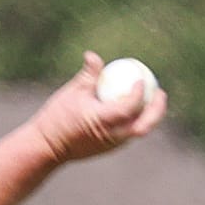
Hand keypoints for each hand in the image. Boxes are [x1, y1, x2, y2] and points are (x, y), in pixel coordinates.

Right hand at [31, 52, 167, 164]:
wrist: (45, 148)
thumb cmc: (56, 119)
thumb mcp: (71, 93)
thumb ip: (88, 74)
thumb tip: (93, 55)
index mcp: (102, 121)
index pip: (130, 106)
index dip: (139, 92)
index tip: (140, 78)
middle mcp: (111, 136)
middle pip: (144, 125)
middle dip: (156, 109)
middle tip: (159, 93)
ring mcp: (111, 146)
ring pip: (139, 131)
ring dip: (149, 116)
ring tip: (152, 100)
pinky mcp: (108, 149)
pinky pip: (128, 134)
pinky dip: (135, 121)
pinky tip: (135, 109)